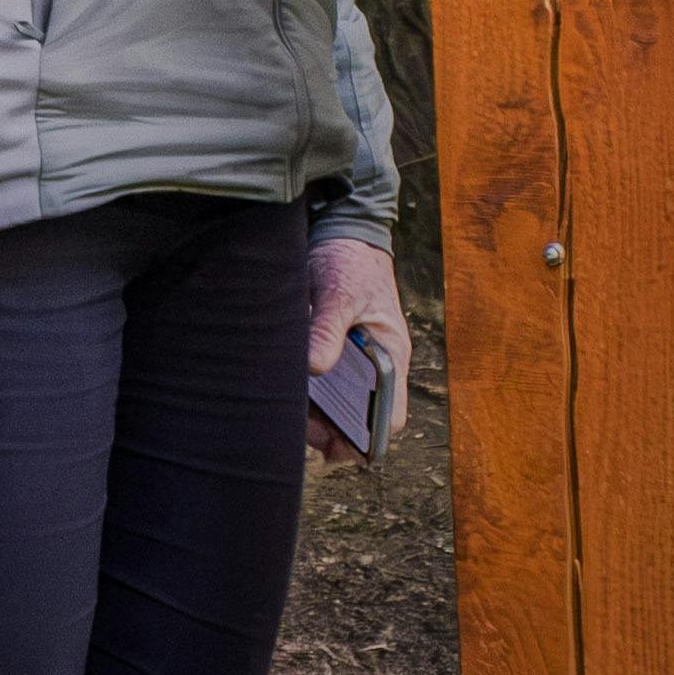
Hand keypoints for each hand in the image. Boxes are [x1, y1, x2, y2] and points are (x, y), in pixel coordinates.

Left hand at [305, 234, 410, 469]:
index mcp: (391, 356)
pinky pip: (321, 384)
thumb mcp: (340, 292)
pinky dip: (304, 391)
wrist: (340, 229)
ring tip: (286, 406)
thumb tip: (315, 368)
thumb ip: (328, 329)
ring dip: (315, 412)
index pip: (392, 417)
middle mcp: (376, 365)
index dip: (368, 439)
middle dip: (332, 430)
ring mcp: (353, 360)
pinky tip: (281, 386)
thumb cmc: (350, 260)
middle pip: (361, 418)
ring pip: (338, 405)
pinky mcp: (329, 351)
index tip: (335, 445)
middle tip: (300, 426)